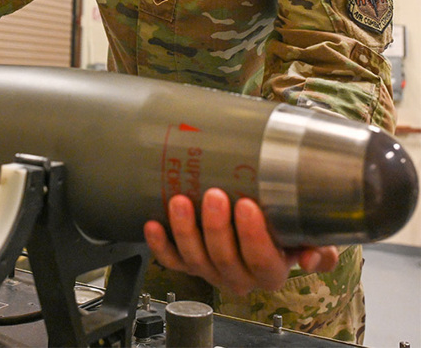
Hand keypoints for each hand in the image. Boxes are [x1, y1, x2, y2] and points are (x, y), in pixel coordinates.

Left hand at [144, 188, 338, 294]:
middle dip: (216, 227)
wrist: (262, 229)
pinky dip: (159, 244)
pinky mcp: (188, 263)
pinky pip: (171, 260)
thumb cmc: (286, 229)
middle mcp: (239, 277)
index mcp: (270, 272)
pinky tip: (152, 225)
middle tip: (214, 196)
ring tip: (180, 202)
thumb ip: (320, 245)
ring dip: (185, 230)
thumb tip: (314, 257)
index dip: (253, 235)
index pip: (262, 260)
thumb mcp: (311, 235)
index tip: (248, 205)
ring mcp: (211, 270)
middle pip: (225, 258)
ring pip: (195, 259)